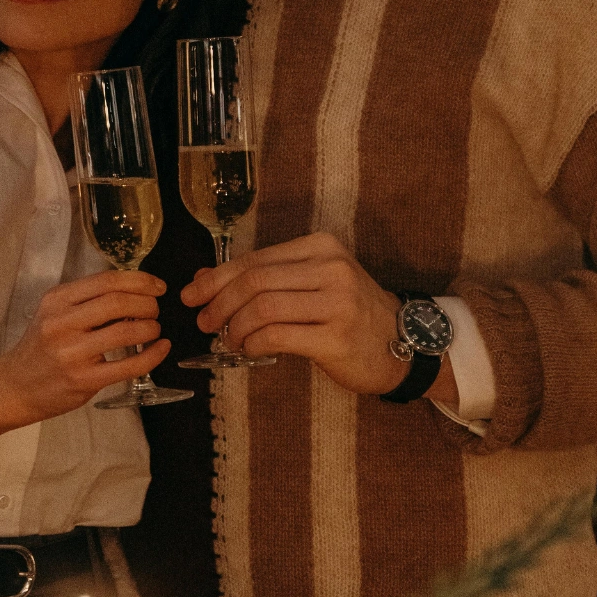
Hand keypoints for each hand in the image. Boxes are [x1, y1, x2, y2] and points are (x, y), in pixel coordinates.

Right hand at [0, 270, 168, 453]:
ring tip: (154, 329)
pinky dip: (152, 355)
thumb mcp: (54, 313)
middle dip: (148, 303)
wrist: (14, 387)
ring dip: (151, 327)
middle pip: (118, 302)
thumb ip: (86, 301)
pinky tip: (161, 348)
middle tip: (155, 309)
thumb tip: (134, 290)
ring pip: (126, 331)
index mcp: (57, 300)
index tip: (157, 286)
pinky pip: (128, 365)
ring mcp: (72, 353)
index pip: (106, 280)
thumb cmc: (40, 348)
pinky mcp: (84, 380)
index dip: (140, 280)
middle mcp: (62, 322)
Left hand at [181, 232, 410, 395]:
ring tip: (230, 340)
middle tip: (205, 323)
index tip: (192, 295)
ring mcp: (336, 302)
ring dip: (235, 327)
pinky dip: (253, 344)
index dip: (216, 278)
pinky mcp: (336, 337)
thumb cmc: (350, 312)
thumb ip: (264, 277)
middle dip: (219, 303)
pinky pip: (277, 336)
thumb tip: (203, 279)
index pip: (255, 258)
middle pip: (254, 280)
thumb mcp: (312, 282)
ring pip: (263, 308)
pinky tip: (249, 350)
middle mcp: (330, 268)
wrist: (404, 342)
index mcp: (321, 246)